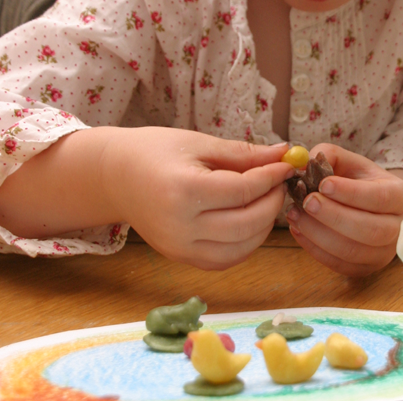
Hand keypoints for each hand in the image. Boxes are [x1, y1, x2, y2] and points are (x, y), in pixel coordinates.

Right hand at [102, 128, 293, 269]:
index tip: (287, 164)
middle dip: (273, 202)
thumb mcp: (199, 144)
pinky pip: (226, 259)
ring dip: (264, 225)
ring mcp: (179, 248)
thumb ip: (243, 153)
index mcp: (183, 191)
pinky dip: (247, 242)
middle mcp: (181, 226)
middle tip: (280, 182)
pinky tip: (250, 220)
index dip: (272, 177)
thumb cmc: (155, 152)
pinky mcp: (181, 258)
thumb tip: (283, 153)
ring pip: (241, 247)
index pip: (244, 191)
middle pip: (247, 223)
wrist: (115, 176)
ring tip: (267, 199)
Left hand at [285, 143, 402, 276]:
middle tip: (306, 202)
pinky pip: (340, 265)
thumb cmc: (360, 181)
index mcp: (398, 195)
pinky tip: (298, 230)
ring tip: (295, 215)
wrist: (376, 208)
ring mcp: (383, 253)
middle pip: (370, 230)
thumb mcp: (350, 161)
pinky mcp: (366, 268)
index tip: (323, 184)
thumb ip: (328, 155)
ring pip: (353, 251)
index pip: (379, 197)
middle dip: (334, 216)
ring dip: (319, 234)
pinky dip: (315, 249)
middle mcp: (397, 228)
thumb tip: (302, 162)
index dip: (350, 193)